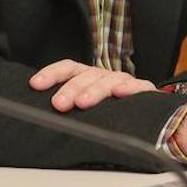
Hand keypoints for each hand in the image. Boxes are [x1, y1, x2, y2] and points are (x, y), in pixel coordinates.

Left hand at [30, 59, 156, 111]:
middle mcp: (103, 77)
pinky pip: (139, 87)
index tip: (35, 84)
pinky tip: (120, 93)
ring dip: (94, 90)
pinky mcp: (145, 91)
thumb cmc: (109, 112)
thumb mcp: (86, 109)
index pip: (67, 69)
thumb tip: (40, 117)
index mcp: (86, 77)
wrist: (151, 116)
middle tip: (59, 104)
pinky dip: (130, 89)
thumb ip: (69, 109)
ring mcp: (123, 82)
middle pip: (85, 75)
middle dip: (70, 88)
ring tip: (82, 103)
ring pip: (108, 80)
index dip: (51, 74)